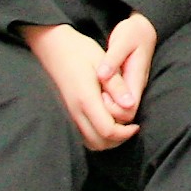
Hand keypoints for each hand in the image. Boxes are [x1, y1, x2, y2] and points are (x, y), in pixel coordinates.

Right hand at [25, 22, 135, 149]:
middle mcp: (76, 111)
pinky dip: (98, 135)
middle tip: (130, 126)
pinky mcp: (69, 113)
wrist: (54, 47)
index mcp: (86, 99)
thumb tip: (130, 105)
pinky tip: (107, 120)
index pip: (107, 130)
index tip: (136, 125)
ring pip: (90, 142)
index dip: (125, 133)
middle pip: (99, 143)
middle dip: (118, 139)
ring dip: (108, 139)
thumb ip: (117, 85)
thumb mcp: (103, 62)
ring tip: (120, 124)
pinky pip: (84, 135)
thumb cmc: (80, 51)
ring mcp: (70, 114)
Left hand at [98, 11, 157, 117]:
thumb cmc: (133, 33)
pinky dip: (106, 106)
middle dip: (108, 115)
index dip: (112, 111)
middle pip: (125, 118)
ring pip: (122, 114)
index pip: (128, 110)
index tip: (101, 94)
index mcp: (135, 80)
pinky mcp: (126, 87)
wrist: (144, 28)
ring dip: (107, 112)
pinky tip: (96, 95)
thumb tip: (102, 76)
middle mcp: (136, 88)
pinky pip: (118, 105)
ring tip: (95, 97)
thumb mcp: (122, 41)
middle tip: (96, 97)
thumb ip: (113, 60)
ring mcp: (132, 89)